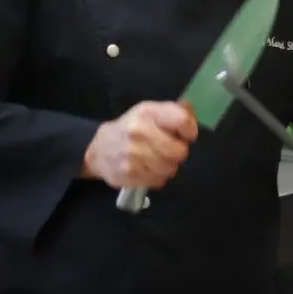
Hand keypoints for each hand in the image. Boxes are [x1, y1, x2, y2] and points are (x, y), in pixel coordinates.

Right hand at [82, 102, 197, 190]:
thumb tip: (193, 117)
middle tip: (169, 150)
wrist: (99, 149)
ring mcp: (132, 155)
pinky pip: (158, 181)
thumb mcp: (150, 112)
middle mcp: (139, 131)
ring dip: (167, 166)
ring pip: (170, 169)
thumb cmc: (132, 128)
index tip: (185, 135)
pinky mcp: (128, 174)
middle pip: (179, 152)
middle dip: (178, 153)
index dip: (190, 130)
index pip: (182, 120)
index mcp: (147, 112)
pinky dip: (156, 177)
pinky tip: (147, 168)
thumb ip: (175, 112)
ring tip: (157, 159)